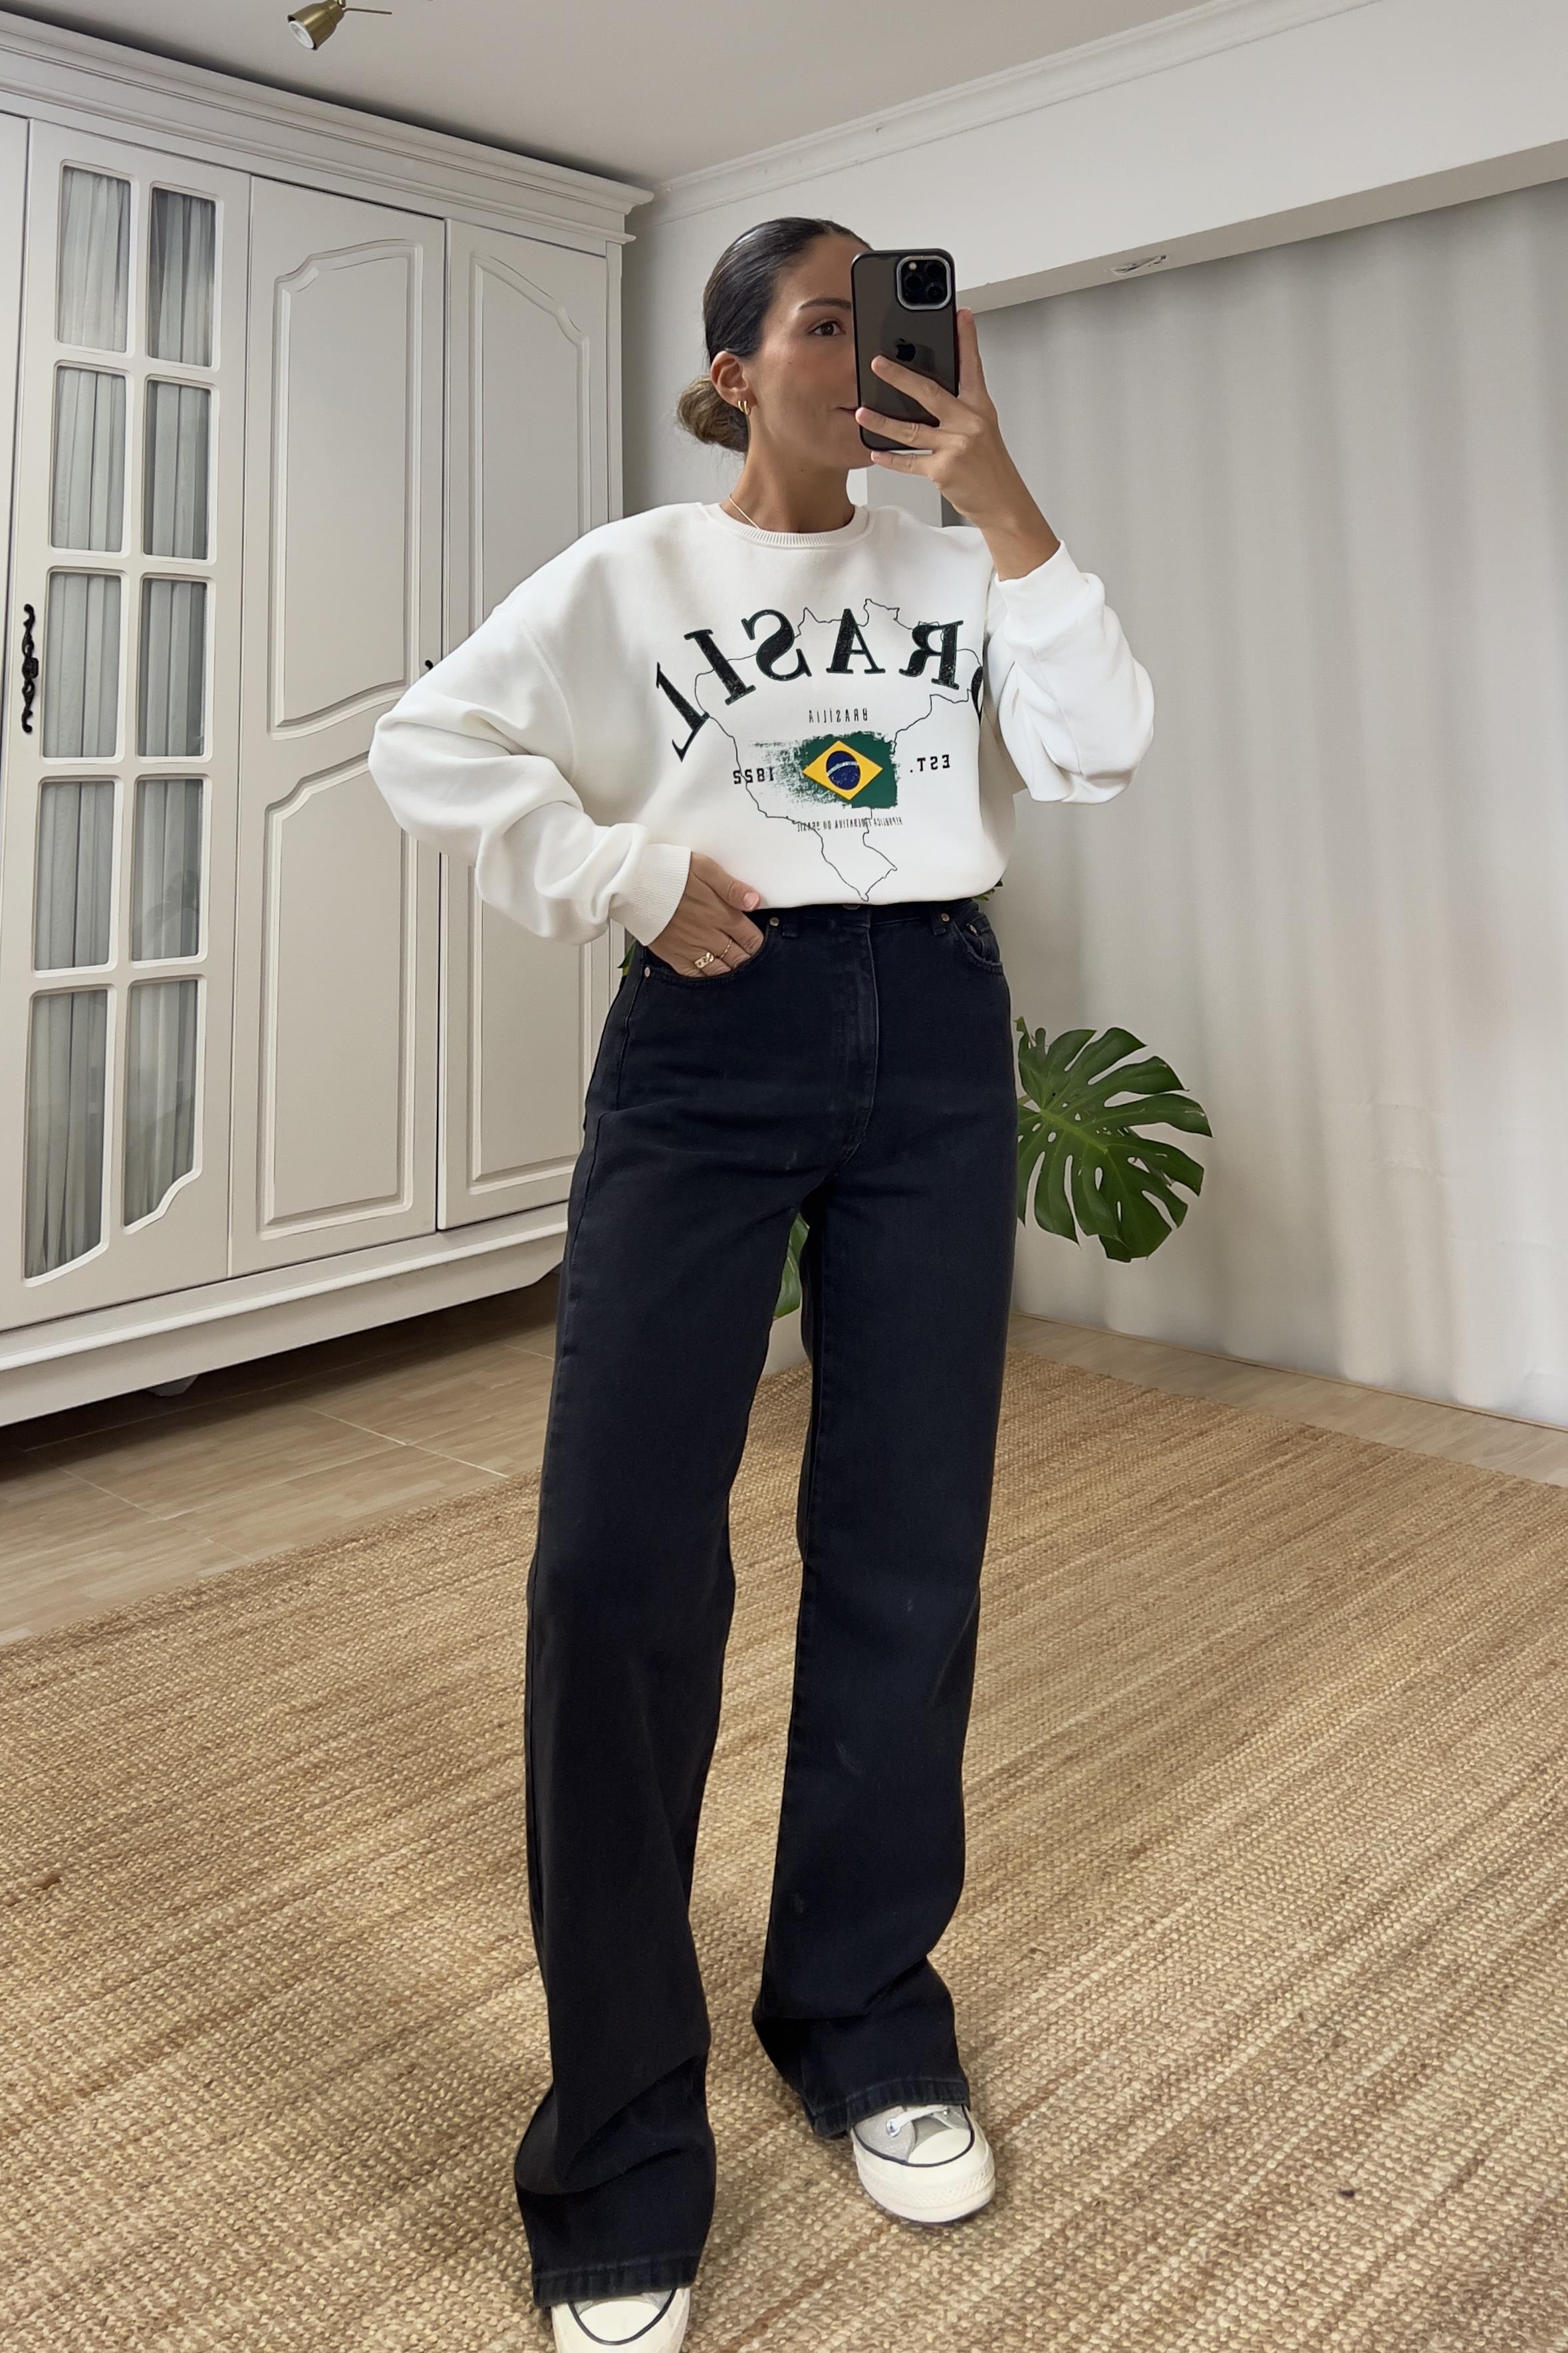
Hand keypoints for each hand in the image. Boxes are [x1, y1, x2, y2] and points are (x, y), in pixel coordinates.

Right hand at [647, 851, 766, 975]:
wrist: (634, 883)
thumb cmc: (668, 872)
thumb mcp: (706, 868)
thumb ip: (732, 887)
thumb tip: (755, 901)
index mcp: (721, 914)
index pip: (751, 939)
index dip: (758, 943)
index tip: (759, 942)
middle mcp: (709, 936)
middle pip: (739, 958)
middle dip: (748, 959)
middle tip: (749, 956)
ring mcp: (691, 948)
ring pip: (720, 970)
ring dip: (730, 970)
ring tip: (734, 967)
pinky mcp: (673, 955)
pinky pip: (694, 975)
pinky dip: (706, 978)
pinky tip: (710, 974)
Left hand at [856, 308, 1060, 580]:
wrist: (1003, 502)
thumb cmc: (990, 466)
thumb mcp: (984, 429)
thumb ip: (961, 407)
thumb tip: (930, 392)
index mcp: (980, 407)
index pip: (971, 366)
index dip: (966, 339)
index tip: (960, 314)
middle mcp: (969, 422)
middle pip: (929, 392)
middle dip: (900, 376)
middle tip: (878, 363)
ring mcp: (956, 446)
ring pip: (911, 429)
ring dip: (882, 421)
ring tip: (861, 412)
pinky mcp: (943, 470)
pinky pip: (910, 461)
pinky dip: (890, 458)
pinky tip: (875, 452)